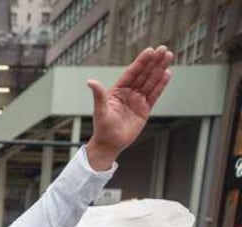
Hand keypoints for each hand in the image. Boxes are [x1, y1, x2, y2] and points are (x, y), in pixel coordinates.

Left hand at [85, 46, 172, 168]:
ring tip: (168, 56)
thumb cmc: (102, 128)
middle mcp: (128, 93)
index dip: (141, 62)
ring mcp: (137, 100)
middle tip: (164, 49)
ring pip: (151, 82)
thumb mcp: (100, 110)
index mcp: (118, 91)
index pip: (132, 73)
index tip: (150, 51)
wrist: (110, 144)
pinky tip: (167, 73)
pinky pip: (155, 94)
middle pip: (144, 74)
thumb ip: (98, 95)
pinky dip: (161, 84)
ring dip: (160, 69)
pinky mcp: (145, 109)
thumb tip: (90, 82)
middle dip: (154, 62)